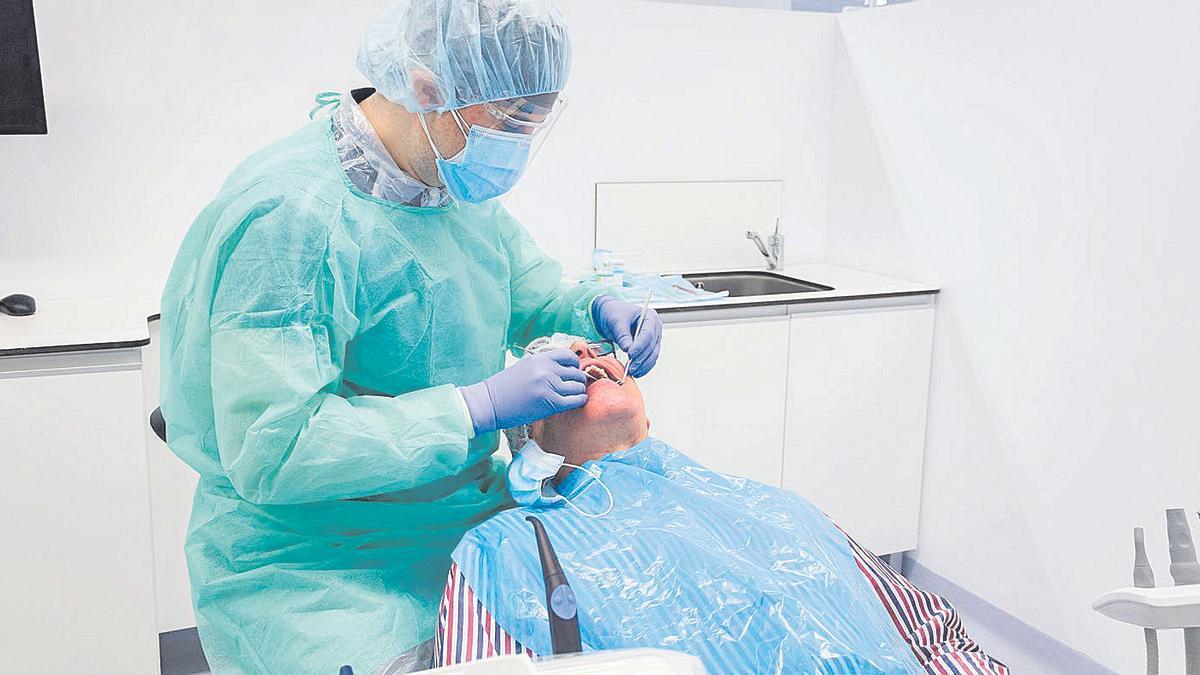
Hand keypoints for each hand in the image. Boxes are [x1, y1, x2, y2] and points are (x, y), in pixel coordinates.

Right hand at [458, 349, 587, 434]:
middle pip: (576, 372)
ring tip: (575, 394)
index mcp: (539, 358)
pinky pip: (575, 400)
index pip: (568, 355)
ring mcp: (548, 386)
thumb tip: (563, 366)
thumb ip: (542, 364)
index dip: (574, 364)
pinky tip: (577, 402)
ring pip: (578, 386)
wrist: (489, 404)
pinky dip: (579, 401)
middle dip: (578, 379)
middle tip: (575, 385)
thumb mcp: (524, 367)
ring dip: (579, 391)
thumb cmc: (504, 388)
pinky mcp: (550, 403)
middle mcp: (546, 369)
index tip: (573, 370)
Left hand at [592, 295, 662, 376]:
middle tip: (630, 367)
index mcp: (650, 316)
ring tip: (631, 372)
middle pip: (652, 346)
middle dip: (641, 359)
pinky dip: (643, 367)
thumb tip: (628, 349)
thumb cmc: (615, 313)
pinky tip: (636, 372)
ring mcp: (654, 338)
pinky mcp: (650, 348)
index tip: (630, 354)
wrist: (612, 316)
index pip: (648, 334)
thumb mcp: (616, 322)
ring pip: (653, 355)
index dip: (640, 346)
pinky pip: (650, 359)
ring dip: (643, 366)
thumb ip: (623, 335)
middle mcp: (655, 328)